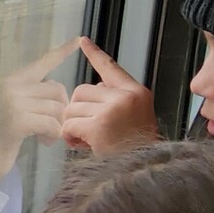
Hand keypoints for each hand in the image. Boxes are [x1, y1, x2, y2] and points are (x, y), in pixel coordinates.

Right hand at [0, 38, 79, 185]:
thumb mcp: (12, 113)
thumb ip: (29, 99)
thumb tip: (58, 94)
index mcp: (10, 81)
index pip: (40, 63)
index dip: (59, 53)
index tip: (77, 40)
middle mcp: (10, 86)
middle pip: (56, 89)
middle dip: (61, 109)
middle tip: (53, 127)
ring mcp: (12, 102)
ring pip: (56, 108)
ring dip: (57, 126)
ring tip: (46, 138)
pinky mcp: (16, 121)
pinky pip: (50, 123)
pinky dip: (53, 135)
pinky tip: (43, 142)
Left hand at [61, 37, 159, 152]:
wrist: (144, 171)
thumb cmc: (137, 149)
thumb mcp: (136, 119)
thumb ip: (115, 101)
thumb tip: (94, 91)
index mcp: (137, 93)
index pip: (111, 68)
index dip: (95, 54)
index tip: (82, 41)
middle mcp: (126, 97)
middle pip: (82, 91)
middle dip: (79, 111)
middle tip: (87, 130)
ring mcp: (112, 111)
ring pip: (72, 108)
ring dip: (73, 125)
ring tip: (86, 140)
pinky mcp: (99, 127)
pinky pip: (69, 124)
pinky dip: (70, 136)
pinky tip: (81, 144)